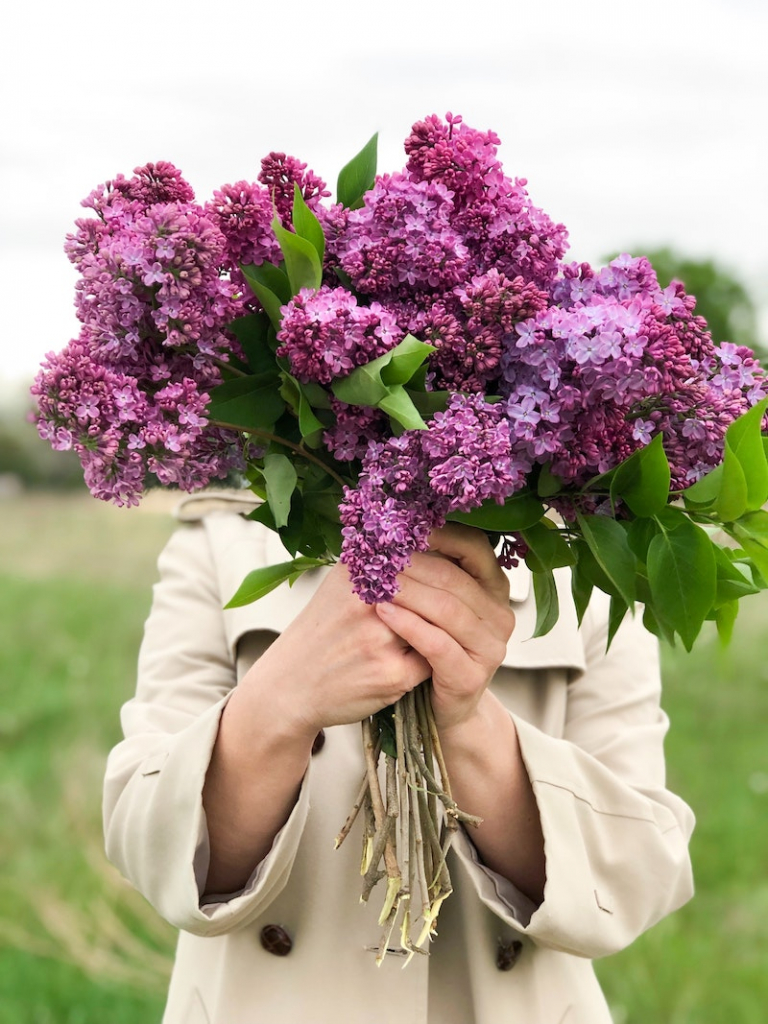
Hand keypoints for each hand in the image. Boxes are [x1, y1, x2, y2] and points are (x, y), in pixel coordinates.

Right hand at [239, 561, 431, 741]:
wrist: (289, 688)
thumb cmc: (319, 634)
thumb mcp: (337, 587)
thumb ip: (373, 563)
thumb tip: (418, 539)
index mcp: (356, 575)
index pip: (418, 559)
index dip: (437, 568)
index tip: (446, 574)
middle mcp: (368, 603)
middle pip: (433, 591)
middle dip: (444, 600)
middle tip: (449, 606)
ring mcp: (381, 640)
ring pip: (438, 625)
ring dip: (440, 630)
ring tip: (429, 633)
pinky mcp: (393, 675)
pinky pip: (433, 659)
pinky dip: (429, 659)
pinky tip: (411, 660)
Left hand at [375, 523, 514, 730]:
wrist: (435, 707)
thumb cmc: (429, 646)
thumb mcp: (432, 603)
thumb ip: (427, 569)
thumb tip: (395, 524)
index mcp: (494, 588)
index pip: (475, 547)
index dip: (440, 534)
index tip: (404, 526)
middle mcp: (500, 615)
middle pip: (454, 578)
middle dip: (413, 564)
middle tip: (379, 553)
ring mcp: (491, 647)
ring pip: (448, 609)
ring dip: (408, 592)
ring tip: (376, 582)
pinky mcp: (471, 676)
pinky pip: (438, 644)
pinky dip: (409, 625)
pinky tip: (384, 613)